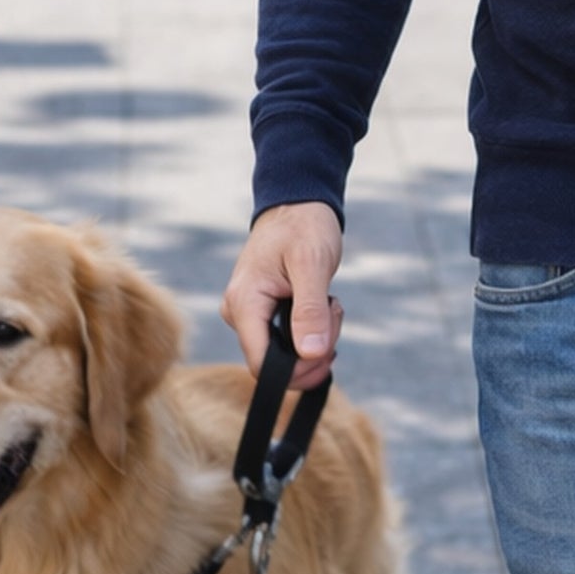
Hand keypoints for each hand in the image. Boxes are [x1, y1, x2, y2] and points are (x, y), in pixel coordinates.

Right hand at [221, 201, 344, 390]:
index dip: (296, 370)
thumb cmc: (303, 226)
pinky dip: (311, 328)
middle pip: (276, 362)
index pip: (261, 365)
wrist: (299, 203)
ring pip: (286, 351)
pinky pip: (288, 338)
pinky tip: (322, 304)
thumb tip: (311, 354)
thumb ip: (310, 311)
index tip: (328, 352)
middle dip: (313, 349)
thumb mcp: (312, 264)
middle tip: (334, 313)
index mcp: (244, 304)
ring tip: (330, 302)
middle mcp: (240, 313)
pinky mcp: (264, 312)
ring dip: (316, 336)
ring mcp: (251, 314)